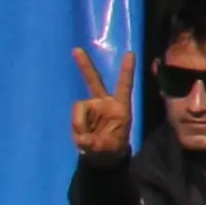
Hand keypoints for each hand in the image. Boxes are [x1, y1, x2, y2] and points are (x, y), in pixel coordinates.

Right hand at [68, 48, 130, 162]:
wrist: (101, 155)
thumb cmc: (112, 147)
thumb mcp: (109, 148)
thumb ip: (97, 144)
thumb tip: (83, 140)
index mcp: (120, 106)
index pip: (124, 86)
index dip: (126, 71)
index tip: (130, 53)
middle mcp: (104, 102)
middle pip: (93, 80)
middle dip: (84, 65)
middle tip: (76, 50)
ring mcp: (91, 107)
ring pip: (79, 109)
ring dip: (80, 125)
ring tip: (88, 138)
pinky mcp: (81, 114)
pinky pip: (75, 120)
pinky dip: (77, 130)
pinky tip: (83, 137)